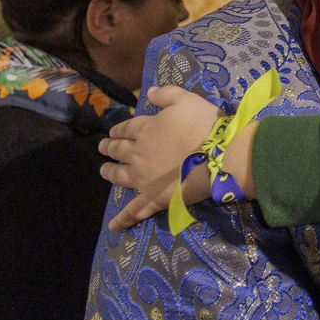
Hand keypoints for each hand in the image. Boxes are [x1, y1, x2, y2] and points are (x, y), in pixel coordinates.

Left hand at [100, 86, 219, 231]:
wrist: (217, 157)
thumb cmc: (203, 126)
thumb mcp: (186, 100)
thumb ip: (166, 94)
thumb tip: (149, 92)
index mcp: (145, 129)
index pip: (126, 128)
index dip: (118, 130)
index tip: (112, 132)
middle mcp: (138, 153)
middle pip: (119, 151)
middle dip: (109, 148)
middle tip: (102, 148)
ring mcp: (143, 178)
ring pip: (120, 176)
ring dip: (110, 173)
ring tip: (104, 171)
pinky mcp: (153, 198)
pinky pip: (135, 210)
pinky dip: (123, 219)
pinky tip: (113, 226)